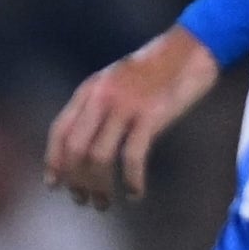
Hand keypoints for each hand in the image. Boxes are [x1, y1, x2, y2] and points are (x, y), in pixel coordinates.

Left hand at [45, 29, 221, 209]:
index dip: (54, 162)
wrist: (194, 46)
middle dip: (76, 181)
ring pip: (99, 157)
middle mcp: (102, 98)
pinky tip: (135, 193)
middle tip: (86, 201)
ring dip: (99, 187)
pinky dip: (131, 181)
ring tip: (105, 203)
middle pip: (76, 149)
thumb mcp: (122, 80)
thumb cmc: (163, 66)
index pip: (60, 131)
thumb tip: (94, 137)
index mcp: (91, 89)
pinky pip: (133, 156)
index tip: (55, 185)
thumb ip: (104, 102)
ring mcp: (126, 106)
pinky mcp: (152, 115)